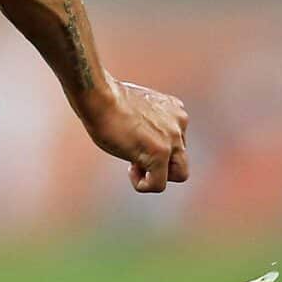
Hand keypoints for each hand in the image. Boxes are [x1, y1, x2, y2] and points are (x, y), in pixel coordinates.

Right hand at [80, 79, 190, 193]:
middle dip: (161, 165)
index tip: (134, 142)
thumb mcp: (135, 108)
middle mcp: (179, 124)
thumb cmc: (106, 100)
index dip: (155, 148)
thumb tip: (138, 137)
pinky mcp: (160, 153)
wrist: (100, 97)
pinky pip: (159, 184)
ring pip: (179, 174)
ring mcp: (173, 139)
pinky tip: (129, 170)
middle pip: (181, 159)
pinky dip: (143, 184)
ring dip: (157, 176)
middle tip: (135, 158)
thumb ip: (147, 122)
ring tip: (133, 166)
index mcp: (175, 112)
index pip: (176, 142)